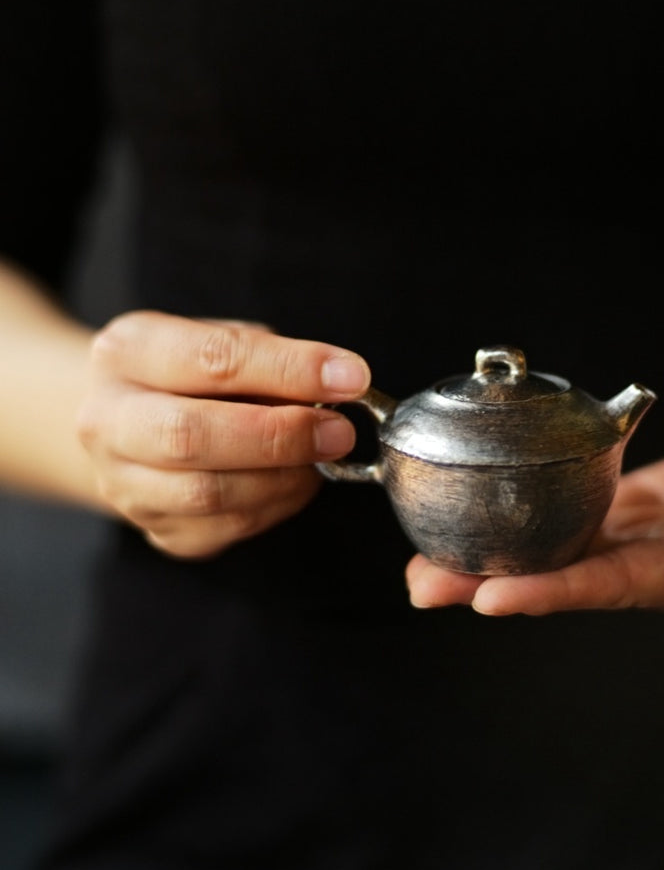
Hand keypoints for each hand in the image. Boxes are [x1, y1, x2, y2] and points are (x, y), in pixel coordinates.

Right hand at [77, 311, 369, 557]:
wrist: (130, 422)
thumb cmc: (189, 375)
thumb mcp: (222, 340)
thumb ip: (270, 359)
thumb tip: (337, 383)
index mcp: (126, 351)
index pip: (212, 359)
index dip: (288, 369)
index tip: (350, 376)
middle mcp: (107, 419)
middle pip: (190, 436)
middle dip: (280, 436)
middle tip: (338, 431)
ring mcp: (121, 482)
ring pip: (207, 493)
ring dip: (282, 478)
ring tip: (322, 457)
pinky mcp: (154, 529)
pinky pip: (222, 529)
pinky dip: (274, 507)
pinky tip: (295, 482)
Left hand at [405, 430, 663, 613]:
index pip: (609, 588)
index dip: (550, 594)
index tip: (491, 597)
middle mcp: (652, 565)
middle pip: (561, 578)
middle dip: (490, 584)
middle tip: (420, 585)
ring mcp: (638, 536)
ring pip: (554, 548)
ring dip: (491, 555)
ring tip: (422, 560)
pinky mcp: (633, 503)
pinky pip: (572, 508)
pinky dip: (524, 513)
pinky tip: (476, 513)